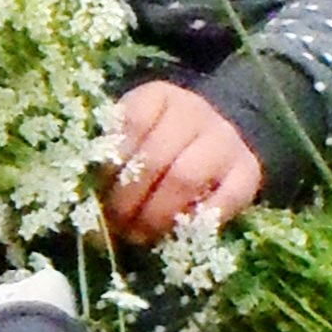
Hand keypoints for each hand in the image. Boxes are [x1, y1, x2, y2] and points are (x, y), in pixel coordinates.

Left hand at [102, 78, 262, 244]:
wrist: (220, 137)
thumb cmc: (162, 141)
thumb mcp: (136, 135)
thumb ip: (113, 155)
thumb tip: (82, 194)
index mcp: (160, 96)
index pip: (133, 122)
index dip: (112, 162)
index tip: (96, 191)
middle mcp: (195, 111)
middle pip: (156, 156)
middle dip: (129, 197)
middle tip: (115, 224)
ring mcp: (225, 140)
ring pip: (186, 177)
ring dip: (156, 213)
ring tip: (139, 234)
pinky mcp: (249, 171)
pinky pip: (222, 200)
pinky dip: (195, 221)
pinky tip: (175, 233)